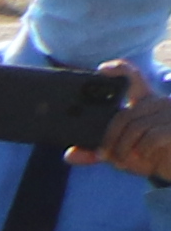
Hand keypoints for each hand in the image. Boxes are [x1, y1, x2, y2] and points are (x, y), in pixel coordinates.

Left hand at [107, 64, 170, 181]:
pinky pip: (150, 138)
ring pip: (134, 128)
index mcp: (144, 102)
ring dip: (124, 150)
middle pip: (123, 116)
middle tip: (107, 157)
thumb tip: (69, 154)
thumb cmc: (148, 156)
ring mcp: (169, 113)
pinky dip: (141, 152)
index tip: (102, 69)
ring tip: (127, 161)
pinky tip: (144, 157)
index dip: (119, 69)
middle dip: (110, 141)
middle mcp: (158, 103)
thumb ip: (96, 152)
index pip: (133, 77)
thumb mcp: (120, 153)